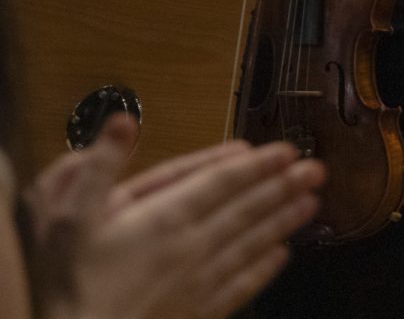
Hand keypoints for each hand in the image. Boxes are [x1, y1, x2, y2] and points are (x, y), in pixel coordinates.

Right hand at [26, 114, 324, 318]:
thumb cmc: (68, 281)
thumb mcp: (68, 216)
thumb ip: (98, 167)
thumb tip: (122, 121)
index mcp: (165, 217)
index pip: (222, 183)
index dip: (257, 165)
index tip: (287, 150)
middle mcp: (192, 246)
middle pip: (247, 210)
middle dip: (284, 187)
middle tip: (318, 170)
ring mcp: (199, 281)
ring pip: (251, 244)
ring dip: (284, 221)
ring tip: (313, 203)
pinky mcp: (198, 312)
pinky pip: (240, 286)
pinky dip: (264, 269)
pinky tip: (283, 256)